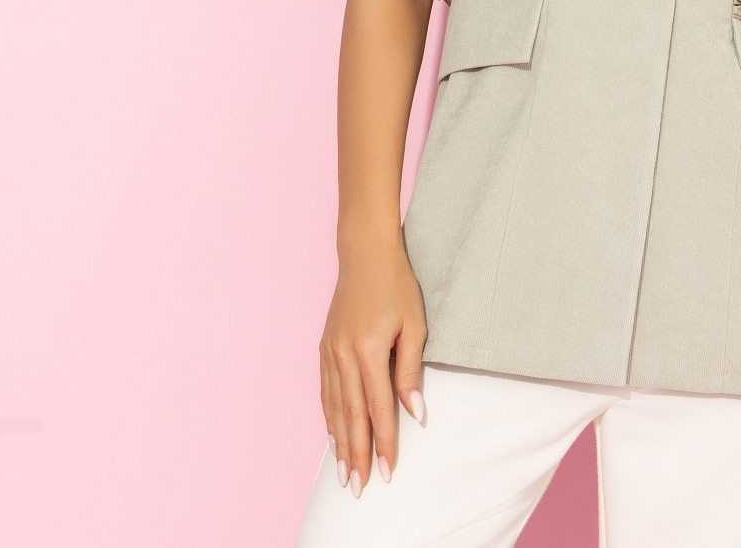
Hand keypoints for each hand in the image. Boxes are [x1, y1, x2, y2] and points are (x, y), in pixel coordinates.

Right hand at [319, 235, 426, 497]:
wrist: (365, 254)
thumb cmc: (396, 285)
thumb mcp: (414, 324)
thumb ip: (410, 371)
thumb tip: (416, 411)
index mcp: (368, 350)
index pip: (379, 408)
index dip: (384, 442)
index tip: (387, 471)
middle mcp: (343, 355)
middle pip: (352, 416)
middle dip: (356, 454)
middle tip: (359, 487)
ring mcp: (329, 352)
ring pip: (335, 408)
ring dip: (340, 443)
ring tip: (344, 473)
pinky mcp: (324, 348)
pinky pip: (326, 391)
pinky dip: (330, 417)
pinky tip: (334, 435)